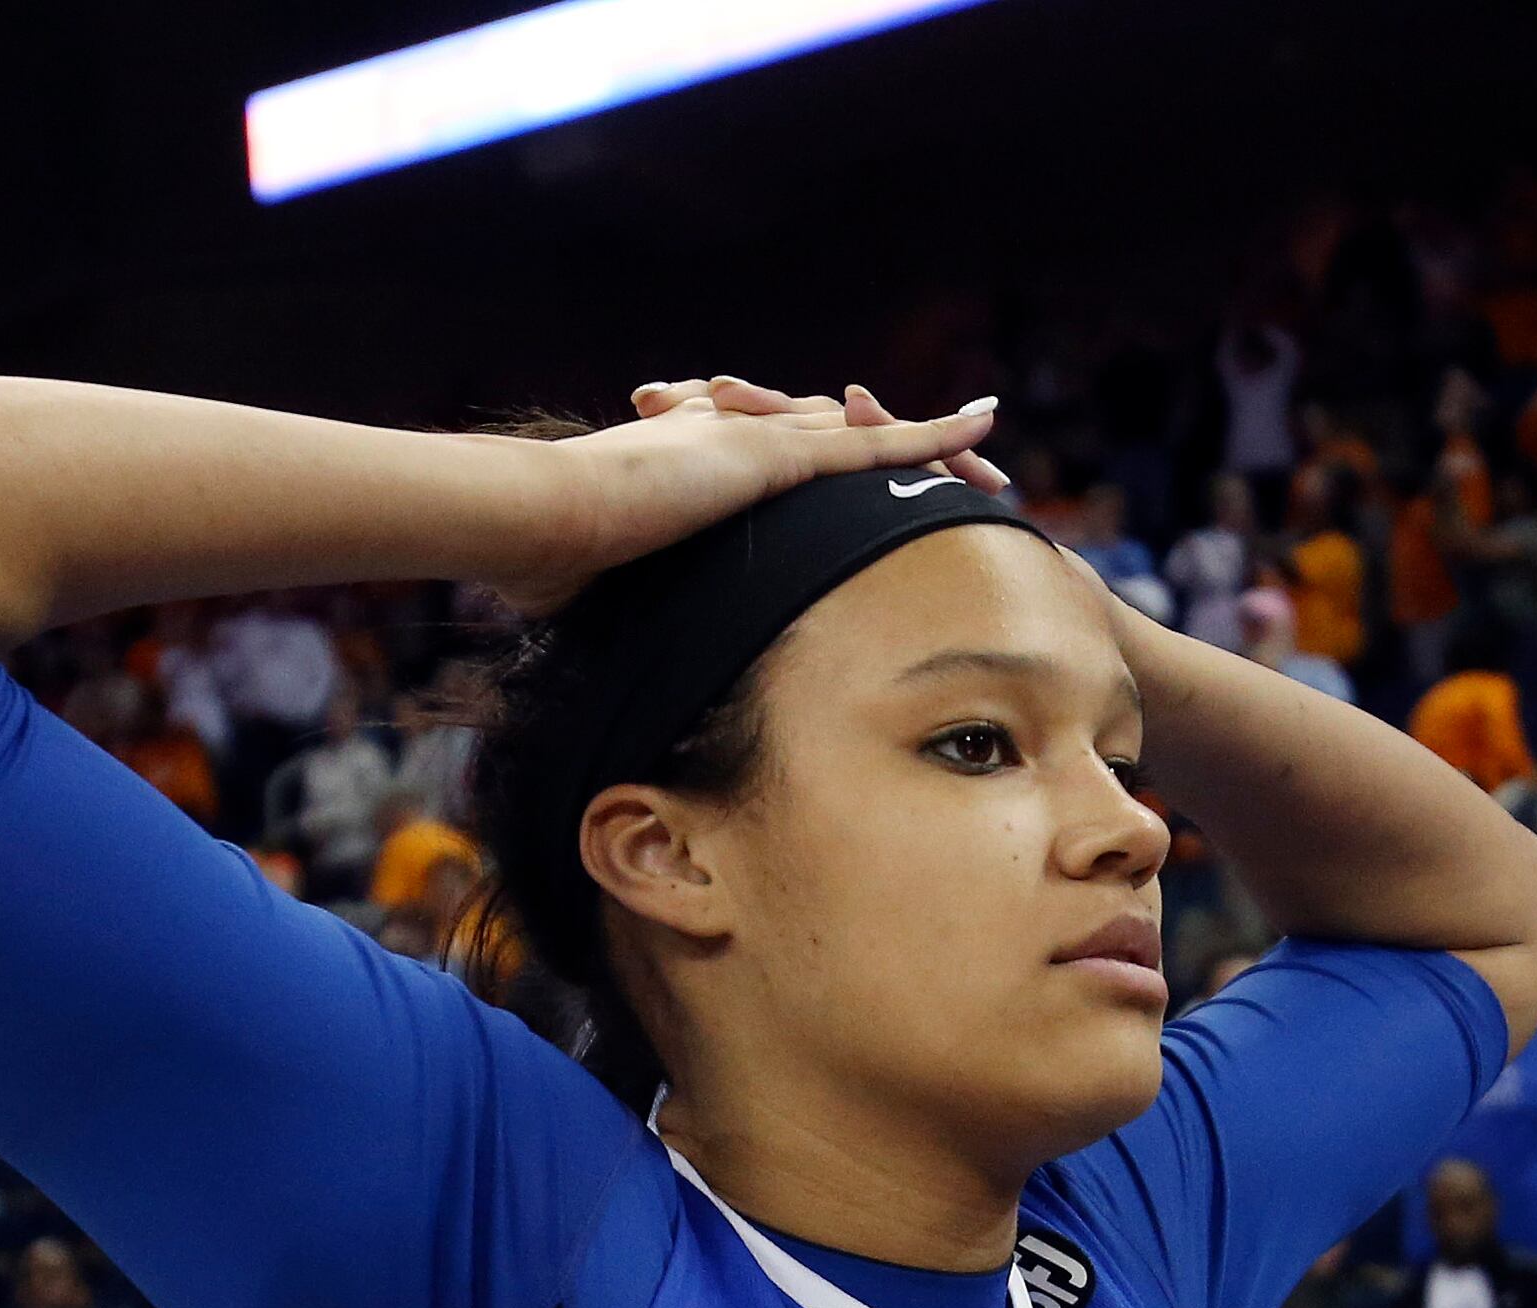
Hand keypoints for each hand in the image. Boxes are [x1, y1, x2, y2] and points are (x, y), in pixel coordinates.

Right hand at [491, 380, 1003, 614]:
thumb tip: (584, 656)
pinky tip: (987, 422)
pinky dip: (935, 432)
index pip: (787, 471)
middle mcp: (742, 442)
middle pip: (843, 443)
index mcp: (705, 470)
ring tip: (993, 471)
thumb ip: (607, 602)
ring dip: (937, 450)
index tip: (871, 513)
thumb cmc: (546, 560)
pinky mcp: (782, 453)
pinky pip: (879, 444)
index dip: (835, 486)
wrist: (543, 519)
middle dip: (903, 460)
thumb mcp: (593, 591)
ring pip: (873, 439)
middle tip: (958, 483)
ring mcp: (764, 442)